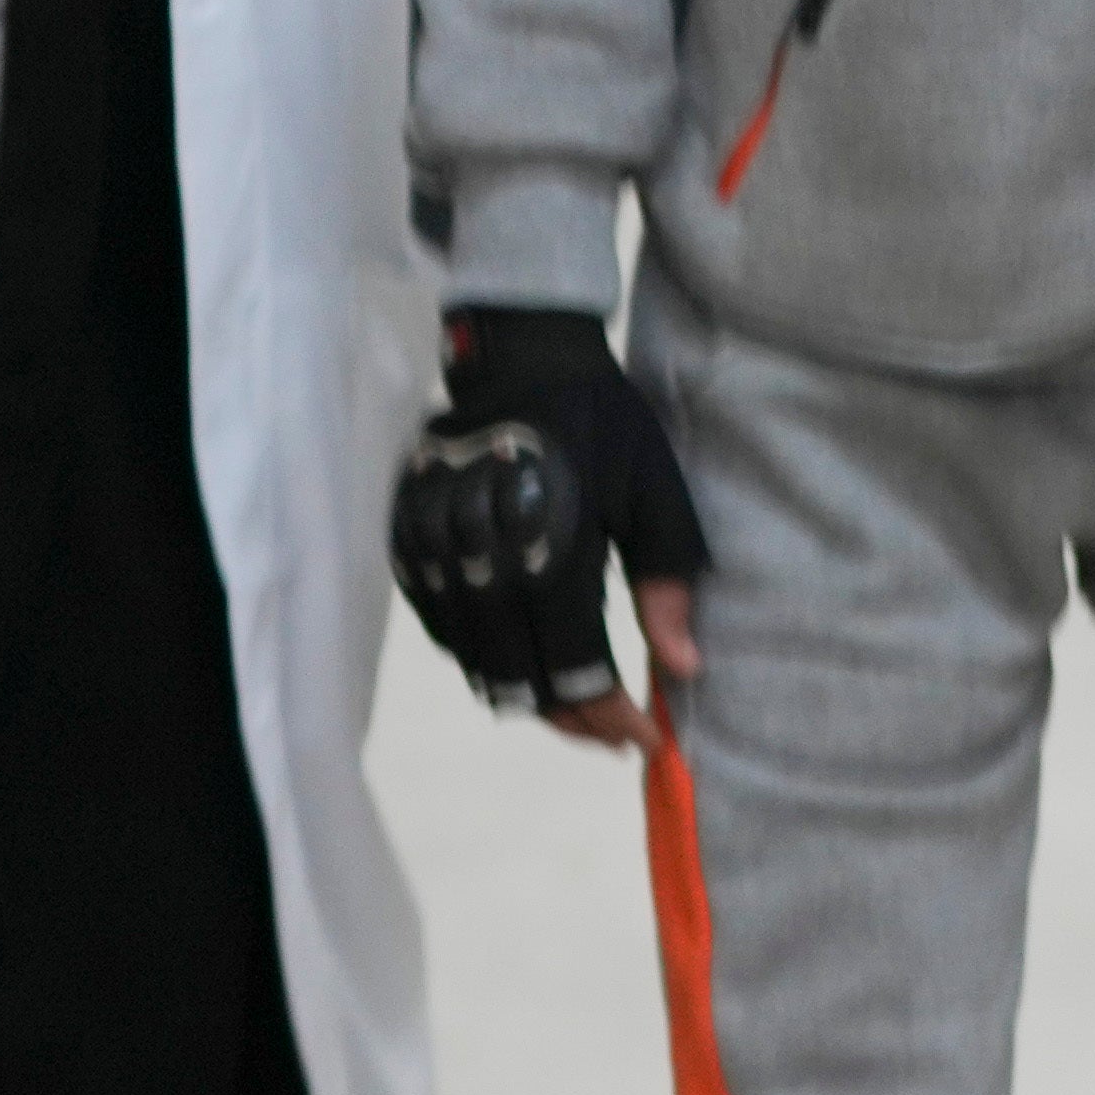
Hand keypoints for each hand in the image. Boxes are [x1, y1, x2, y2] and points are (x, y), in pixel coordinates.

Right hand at [391, 310, 704, 742]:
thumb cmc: (604, 423)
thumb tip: (684, 670)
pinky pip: (443, 630)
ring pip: (476, 665)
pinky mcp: (410, 544)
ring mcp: (438, 556)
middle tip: (613, 732)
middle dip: (572, 720)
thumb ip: (667, 584)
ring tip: (575, 702)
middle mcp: (485, 564)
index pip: (577, 672)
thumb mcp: (654, 495)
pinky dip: (482, 656)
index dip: (612, 718)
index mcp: (552, 553)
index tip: (645, 738)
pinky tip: (522, 654)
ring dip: (526, 693)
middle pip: (521, 684)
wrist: (521, 356)